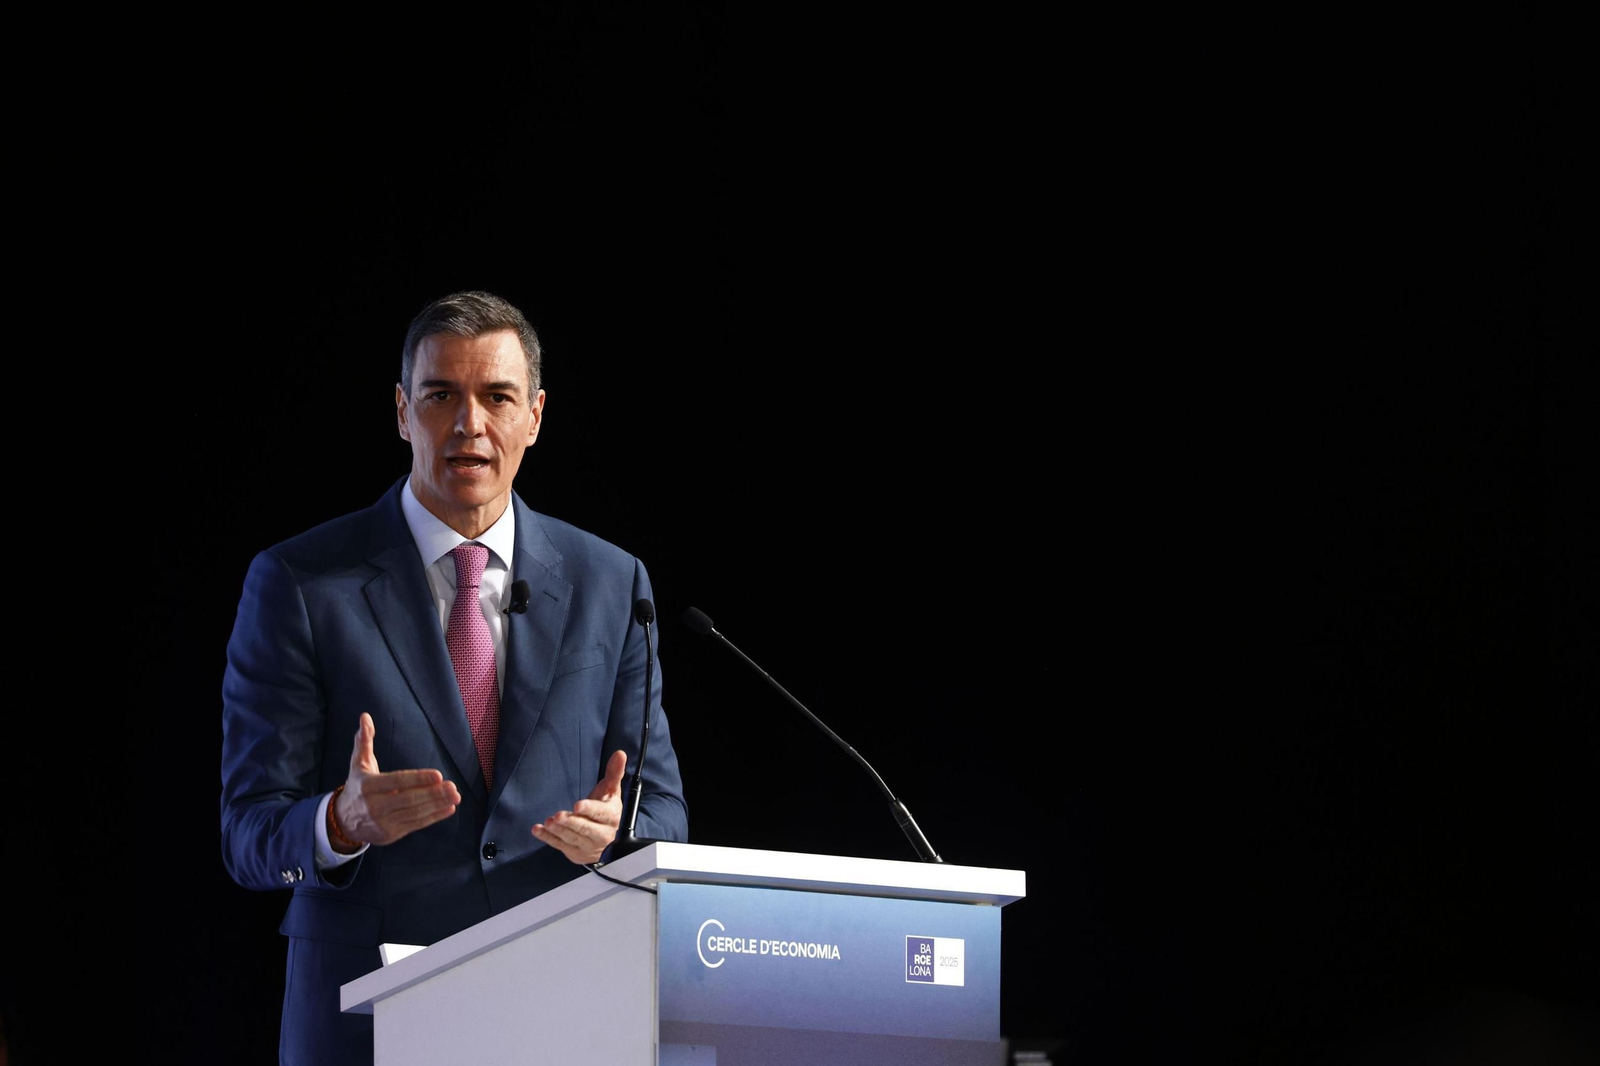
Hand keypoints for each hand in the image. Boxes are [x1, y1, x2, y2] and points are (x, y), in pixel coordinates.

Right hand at [330, 713, 459, 850]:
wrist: (343, 821)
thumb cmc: (358, 787)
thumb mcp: (358, 764)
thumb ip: (364, 741)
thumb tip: (365, 717)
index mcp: (367, 786)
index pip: (396, 781)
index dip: (418, 779)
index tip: (439, 775)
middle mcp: (374, 806)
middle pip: (408, 800)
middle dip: (432, 794)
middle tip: (453, 786)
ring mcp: (382, 823)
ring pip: (414, 814)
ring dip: (437, 805)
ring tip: (455, 796)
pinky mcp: (390, 835)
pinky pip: (415, 825)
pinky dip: (434, 817)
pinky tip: (449, 808)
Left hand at [531, 750, 626, 864]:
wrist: (607, 839)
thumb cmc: (606, 810)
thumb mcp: (611, 791)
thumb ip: (614, 773)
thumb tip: (620, 753)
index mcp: (612, 817)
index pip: (601, 814)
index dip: (589, 810)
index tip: (577, 805)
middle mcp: (602, 835)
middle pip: (585, 829)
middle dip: (571, 822)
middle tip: (557, 816)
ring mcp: (588, 846)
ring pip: (572, 838)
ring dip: (558, 831)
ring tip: (548, 821)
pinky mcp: (575, 853)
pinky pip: (559, 845)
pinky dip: (548, 838)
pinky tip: (538, 829)